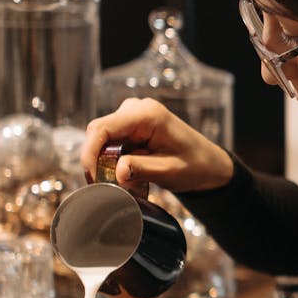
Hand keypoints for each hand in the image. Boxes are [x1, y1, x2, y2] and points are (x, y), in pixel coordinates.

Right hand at [82, 98, 234, 193]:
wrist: (208, 164)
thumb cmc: (194, 165)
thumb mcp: (169, 171)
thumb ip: (142, 169)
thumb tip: (117, 172)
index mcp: (147, 115)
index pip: (103, 128)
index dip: (90, 153)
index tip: (92, 177)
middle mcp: (136, 109)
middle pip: (98, 133)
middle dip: (98, 162)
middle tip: (108, 187)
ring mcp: (132, 117)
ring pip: (102, 141)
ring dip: (107, 165)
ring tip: (128, 185)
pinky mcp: (131, 128)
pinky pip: (111, 144)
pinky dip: (115, 163)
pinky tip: (131, 178)